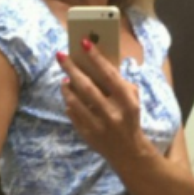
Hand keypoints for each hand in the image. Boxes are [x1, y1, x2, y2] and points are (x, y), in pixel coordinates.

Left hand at [56, 40, 154, 162]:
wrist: (129, 151)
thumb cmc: (130, 118)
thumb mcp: (132, 100)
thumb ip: (119, 83)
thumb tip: (98, 64)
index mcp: (127, 102)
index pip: (109, 75)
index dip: (96, 58)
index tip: (84, 43)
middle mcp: (112, 114)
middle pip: (87, 87)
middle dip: (72, 69)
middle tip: (61, 56)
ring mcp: (98, 126)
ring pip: (75, 101)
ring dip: (67, 87)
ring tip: (64, 78)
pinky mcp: (87, 135)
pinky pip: (73, 114)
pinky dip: (69, 102)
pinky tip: (68, 95)